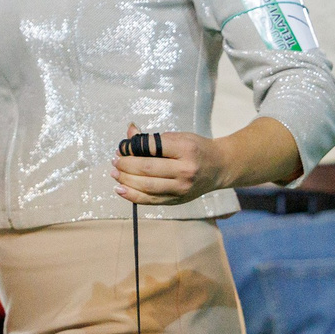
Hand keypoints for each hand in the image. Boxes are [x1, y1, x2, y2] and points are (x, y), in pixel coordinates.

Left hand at [110, 125, 229, 205]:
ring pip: (146, 186)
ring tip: (115, 173)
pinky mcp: (177, 200)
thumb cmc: (196, 149)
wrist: (219, 168)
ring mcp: (181, 188)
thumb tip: (129, 133)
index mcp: (186, 149)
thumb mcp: (179, 137)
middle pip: (147, 169)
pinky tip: (120, 189)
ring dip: (126, 180)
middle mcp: (185, 171)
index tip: (122, 147)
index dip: (132, 147)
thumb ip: (153, 138)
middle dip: (126, 165)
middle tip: (115, 160)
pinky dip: (132, 195)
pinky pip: (150, 200)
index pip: (152, 147)